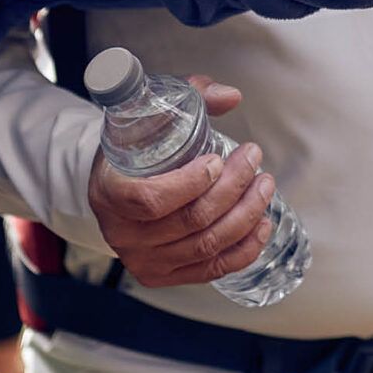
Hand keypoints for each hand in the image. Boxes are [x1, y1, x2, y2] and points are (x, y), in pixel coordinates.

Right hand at [85, 77, 276, 286]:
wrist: (116, 185)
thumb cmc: (135, 146)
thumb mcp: (151, 113)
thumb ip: (190, 95)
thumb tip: (231, 96)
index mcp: (109, 193)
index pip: (151, 200)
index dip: (190, 183)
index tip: (217, 160)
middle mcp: (123, 234)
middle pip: (190, 221)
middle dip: (233, 188)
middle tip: (253, 159)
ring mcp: (144, 261)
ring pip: (207, 245)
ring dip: (246, 215)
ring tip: (264, 186)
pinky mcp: (165, 276)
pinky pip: (212, 269)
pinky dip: (244, 249)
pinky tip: (261, 225)